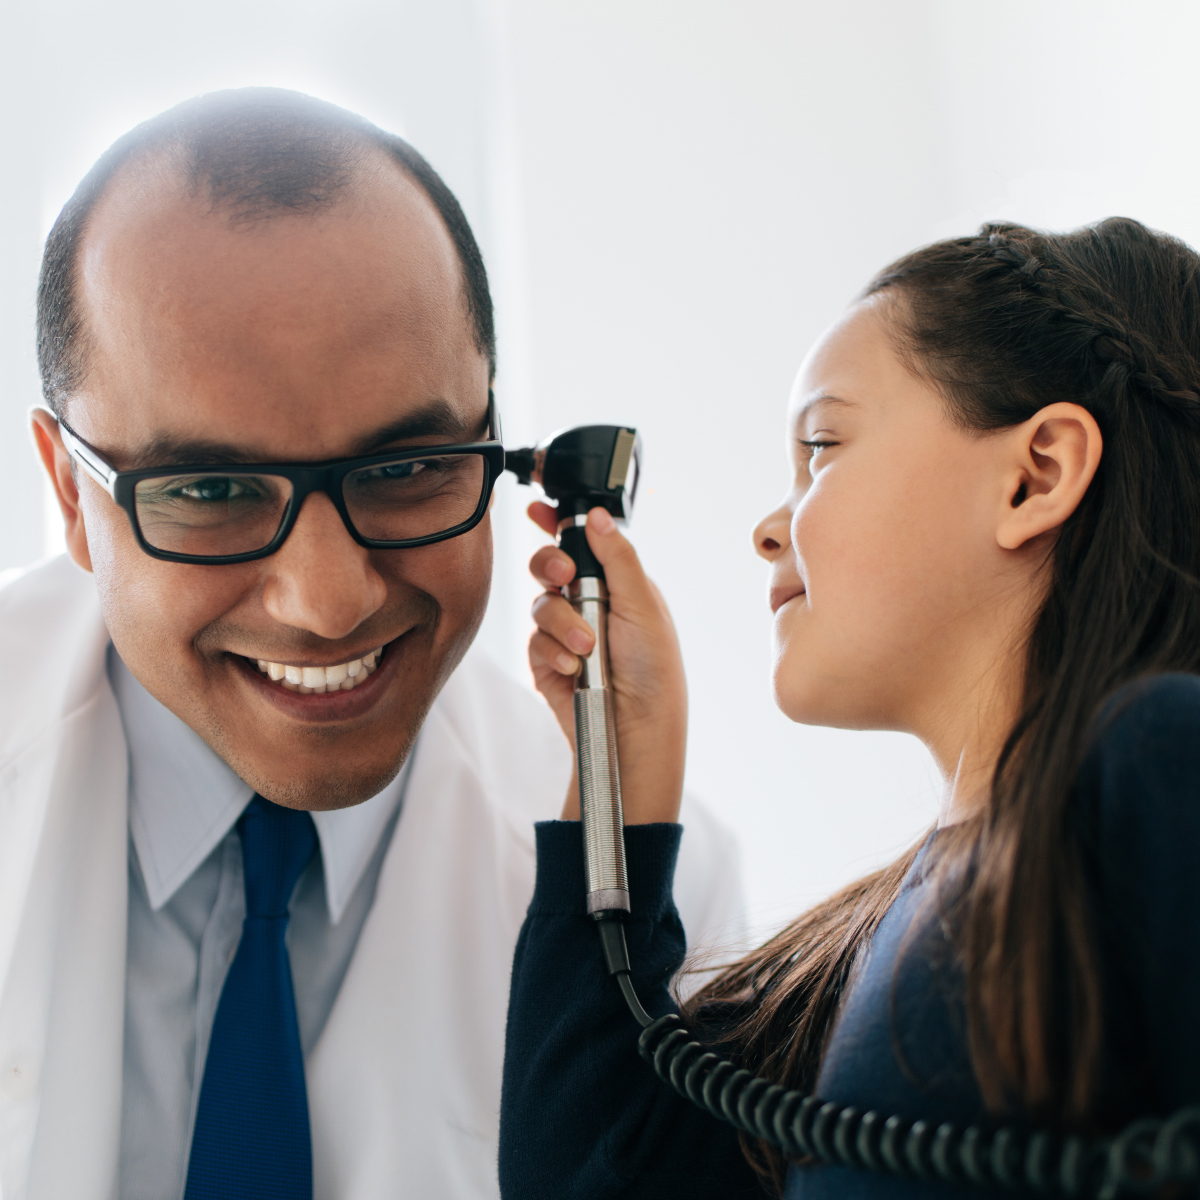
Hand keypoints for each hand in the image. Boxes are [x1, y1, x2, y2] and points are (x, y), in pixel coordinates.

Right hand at [527, 503, 685, 824]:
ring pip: (540, 604)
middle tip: (564, 577)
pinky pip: (534, 641)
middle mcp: (587, 603)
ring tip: (587, 648)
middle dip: (550, 567)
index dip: (557, 523)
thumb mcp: (643, 605)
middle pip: (548, 566)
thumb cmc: (654, 669)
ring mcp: (564, 632)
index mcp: (616, 583)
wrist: (636, 726)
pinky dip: (553, 651)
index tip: (539, 509)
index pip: (581, 543)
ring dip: (562, 623)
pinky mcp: (546, 660)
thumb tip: (597, 516)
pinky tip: (574, 667)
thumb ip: (617, 558)